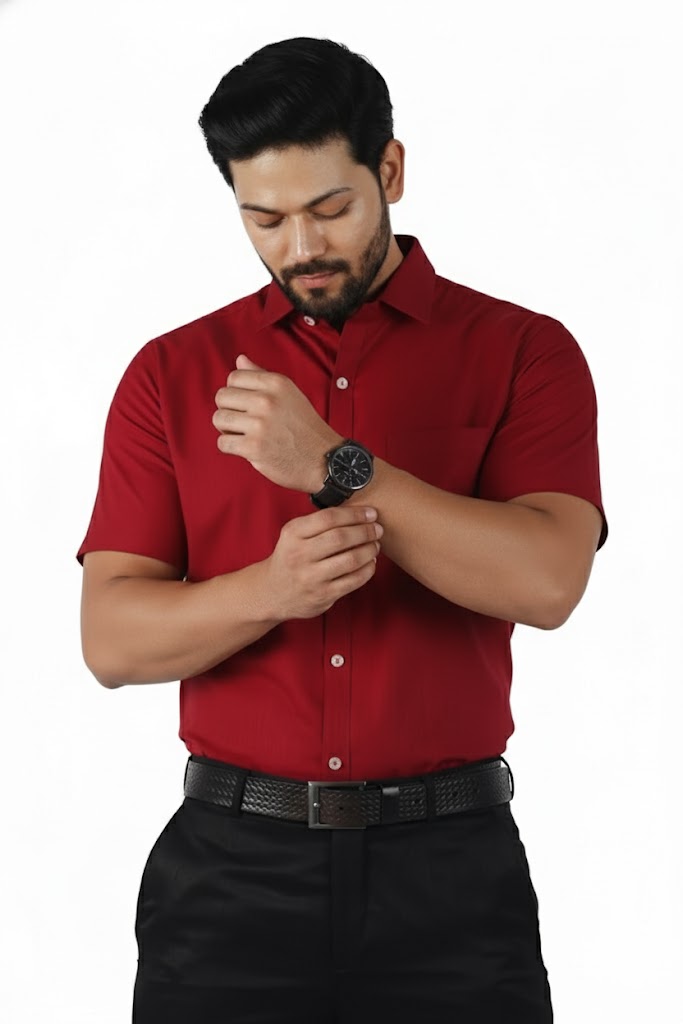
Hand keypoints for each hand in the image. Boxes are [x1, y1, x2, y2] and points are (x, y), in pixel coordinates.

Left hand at [213, 353, 342, 491]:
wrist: (324, 460)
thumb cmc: (304, 427)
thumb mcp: (289, 394)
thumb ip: (262, 376)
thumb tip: (239, 359)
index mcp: (276, 383)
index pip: (233, 377)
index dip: (235, 392)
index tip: (246, 405)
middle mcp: (267, 400)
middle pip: (222, 397)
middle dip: (228, 410)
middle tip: (243, 422)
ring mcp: (260, 424)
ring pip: (219, 419)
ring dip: (227, 429)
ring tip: (243, 434)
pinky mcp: (254, 448)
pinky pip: (223, 443)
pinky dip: (230, 447)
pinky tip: (245, 448)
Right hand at [263, 505, 383, 620]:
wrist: (273, 592)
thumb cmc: (291, 557)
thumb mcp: (295, 534)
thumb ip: (320, 523)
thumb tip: (361, 513)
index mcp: (293, 533)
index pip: (329, 517)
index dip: (355, 514)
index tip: (371, 513)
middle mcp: (299, 555)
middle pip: (341, 538)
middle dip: (366, 531)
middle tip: (378, 529)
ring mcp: (311, 577)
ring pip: (350, 560)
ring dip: (369, 550)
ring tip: (375, 545)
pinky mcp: (323, 595)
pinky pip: (353, 580)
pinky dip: (368, 569)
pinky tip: (370, 562)